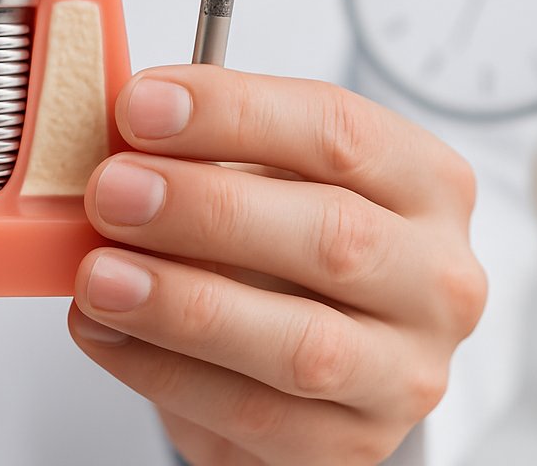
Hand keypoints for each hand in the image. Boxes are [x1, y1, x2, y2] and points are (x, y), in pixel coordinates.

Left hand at [69, 67, 485, 465]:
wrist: (313, 361)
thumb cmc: (284, 245)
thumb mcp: (263, 177)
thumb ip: (207, 153)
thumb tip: (118, 136)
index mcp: (426, 181)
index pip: (340, 130)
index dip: (235, 113)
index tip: (142, 106)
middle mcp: (437, 276)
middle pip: (333, 233)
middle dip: (206, 208)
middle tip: (113, 190)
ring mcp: (407, 371)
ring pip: (302, 344)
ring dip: (184, 304)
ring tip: (99, 275)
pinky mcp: (357, 447)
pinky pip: (256, 415)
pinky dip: (165, 373)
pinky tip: (106, 333)